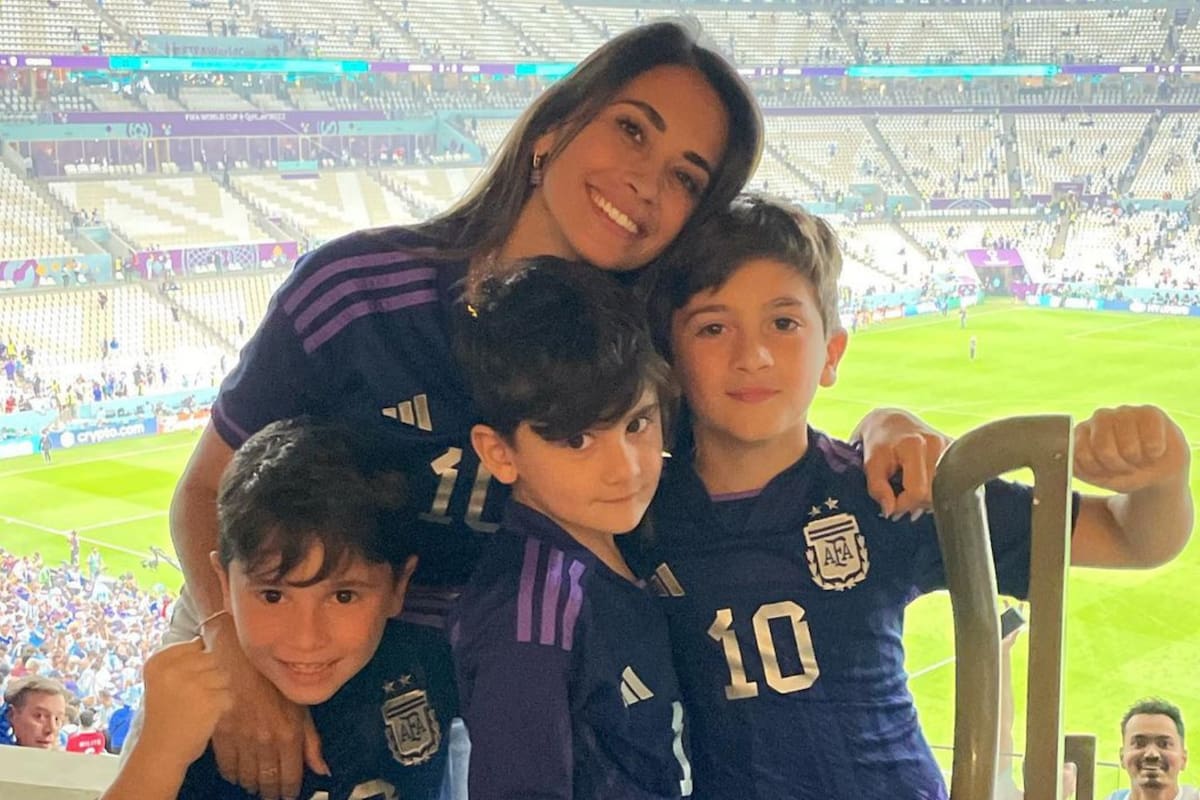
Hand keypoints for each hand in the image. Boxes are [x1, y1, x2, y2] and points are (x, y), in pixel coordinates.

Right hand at [138, 637, 232, 769]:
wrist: (160, 752)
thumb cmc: (163, 717)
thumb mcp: (161, 683)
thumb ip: (179, 661)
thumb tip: (202, 640)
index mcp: (157, 663)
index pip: (194, 645)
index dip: (197, 663)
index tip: (187, 682)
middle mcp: (173, 669)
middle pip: (211, 658)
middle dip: (209, 677)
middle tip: (194, 698)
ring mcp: (193, 683)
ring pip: (223, 675)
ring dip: (217, 691)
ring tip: (200, 707)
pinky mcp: (210, 700)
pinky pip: (228, 695)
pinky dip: (222, 707)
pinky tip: (206, 717)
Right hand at [207, 616, 328, 799]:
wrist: (238, 656)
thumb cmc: (274, 677)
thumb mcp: (301, 705)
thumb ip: (311, 741)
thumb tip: (323, 769)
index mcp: (288, 734)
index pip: (290, 777)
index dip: (290, 791)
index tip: (289, 795)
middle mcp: (265, 742)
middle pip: (267, 781)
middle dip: (271, 791)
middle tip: (272, 794)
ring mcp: (241, 740)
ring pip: (247, 777)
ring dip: (253, 784)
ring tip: (257, 785)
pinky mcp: (220, 736)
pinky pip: (227, 767)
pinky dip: (233, 774)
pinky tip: (238, 773)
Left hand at [855, 408, 951, 517]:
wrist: (891, 421)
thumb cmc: (878, 443)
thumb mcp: (870, 464)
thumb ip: (877, 488)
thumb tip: (890, 511)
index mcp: (914, 446)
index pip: (918, 492)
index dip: (903, 505)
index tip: (891, 506)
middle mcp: (937, 444)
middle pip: (934, 494)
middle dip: (915, 504)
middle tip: (899, 501)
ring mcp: (950, 447)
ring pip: (945, 491)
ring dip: (927, 498)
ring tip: (910, 491)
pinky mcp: (956, 451)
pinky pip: (951, 481)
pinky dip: (936, 489)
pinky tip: (923, 484)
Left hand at [1073, 405, 1188, 494]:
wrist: (1158, 470)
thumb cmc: (1123, 472)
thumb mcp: (1098, 476)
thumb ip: (1078, 468)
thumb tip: (1069, 465)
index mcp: (1081, 432)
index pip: (1080, 455)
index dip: (1096, 471)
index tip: (1105, 472)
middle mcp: (1100, 417)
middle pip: (1104, 450)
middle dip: (1117, 467)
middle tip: (1125, 466)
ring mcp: (1124, 412)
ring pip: (1129, 448)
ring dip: (1137, 461)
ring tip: (1139, 458)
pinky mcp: (1150, 412)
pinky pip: (1152, 442)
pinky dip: (1154, 454)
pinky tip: (1153, 450)